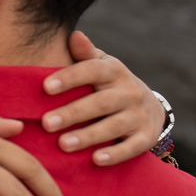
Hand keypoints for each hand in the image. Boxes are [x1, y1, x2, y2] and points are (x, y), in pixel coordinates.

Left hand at [41, 31, 165, 165]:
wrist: (150, 106)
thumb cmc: (110, 84)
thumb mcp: (100, 66)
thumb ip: (85, 54)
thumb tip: (74, 35)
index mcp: (113, 71)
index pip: (92, 71)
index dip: (70, 77)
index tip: (45, 87)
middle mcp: (129, 91)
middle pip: (101, 102)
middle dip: (73, 112)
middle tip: (46, 123)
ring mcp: (139, 115)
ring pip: (114, 126)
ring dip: (89, 135)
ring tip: (63, 145)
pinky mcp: (146, 136)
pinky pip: (132, 147)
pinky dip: (116, 154)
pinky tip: (96, 160)